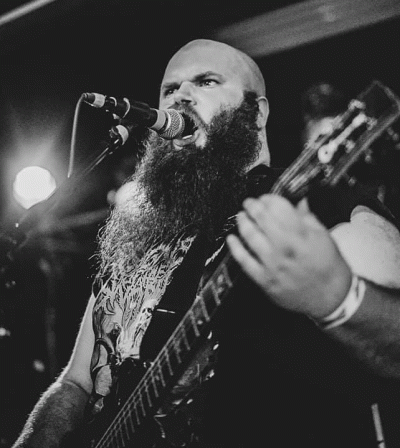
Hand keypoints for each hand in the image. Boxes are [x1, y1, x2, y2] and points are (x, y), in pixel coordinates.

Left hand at [226, 194, 352, 318]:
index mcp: (301, 235)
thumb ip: (307, 218)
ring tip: (241, 216)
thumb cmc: (328, 266)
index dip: (268, 199)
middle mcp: (285, 248)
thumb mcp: (324, 236)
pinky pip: (244, 261)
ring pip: (251, 237)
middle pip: (262, 220)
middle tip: (249, 203)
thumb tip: (298, 202)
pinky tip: (231, 239)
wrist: (331, 297)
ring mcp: (273, 265)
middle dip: (253, 207)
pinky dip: (235, 248)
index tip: (265, 197)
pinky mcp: (265, 280)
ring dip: (243, 223)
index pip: (278, 208)